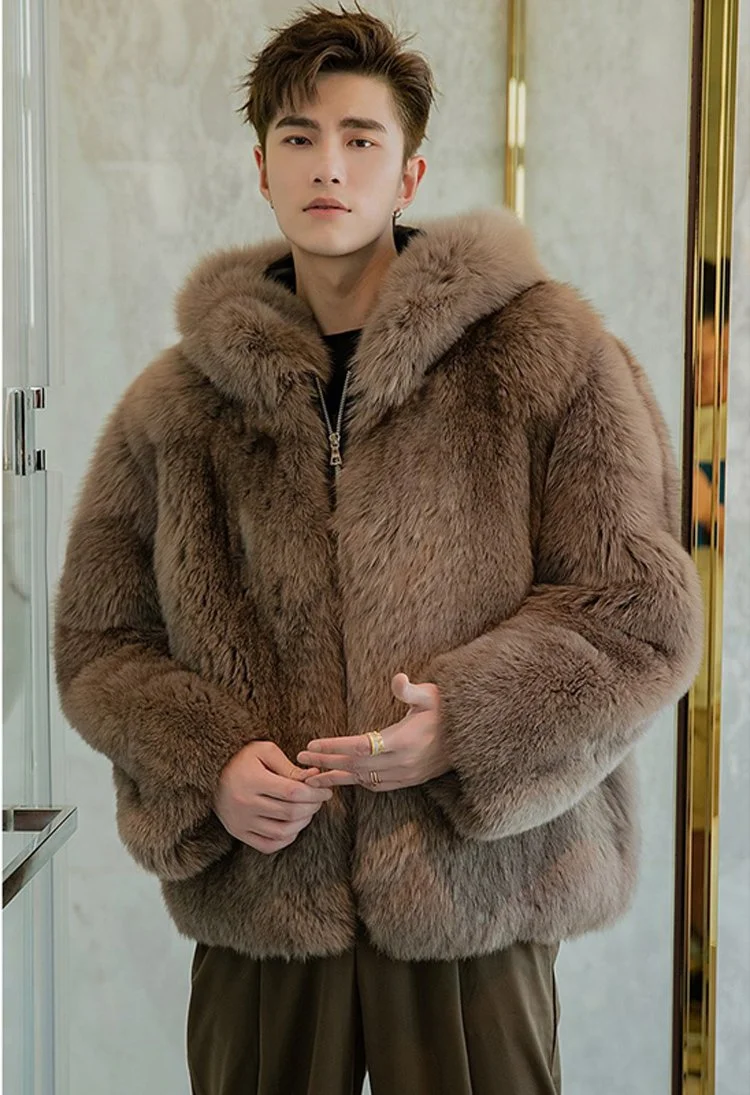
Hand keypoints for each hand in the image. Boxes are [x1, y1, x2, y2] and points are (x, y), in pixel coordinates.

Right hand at [214, 740, 332, 853]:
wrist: (209, 773)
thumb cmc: (241, 758)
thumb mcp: (264, 752)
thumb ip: (289, 766)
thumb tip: (315, 778)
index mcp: (253, 780)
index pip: (293, 793)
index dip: (314, 793)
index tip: (325, 791)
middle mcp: (245, 804)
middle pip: (290, 813)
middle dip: (312, 807)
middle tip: (319, 800)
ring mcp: (241, 821)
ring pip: (282, 831)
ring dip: (302, 823)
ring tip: (308, 811)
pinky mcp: (238, 832)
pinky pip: (268, 845)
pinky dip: (286, 838)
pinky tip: (293, 826)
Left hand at [297, 673, 451, 791]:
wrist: (474, 736)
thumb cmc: (449, 710)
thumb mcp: (431, 695)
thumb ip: (411, 690)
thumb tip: (398, 679)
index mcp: (403, 741)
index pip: (359, 747)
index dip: (334, 747)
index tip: (312, 744)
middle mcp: (402, 762)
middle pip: (355, 766)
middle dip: (326, 762)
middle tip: (301, 758)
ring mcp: (406, 774)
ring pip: (363, 779)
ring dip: (337, 777)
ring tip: (312, 776)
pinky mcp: (410, 780)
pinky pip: (378, 785)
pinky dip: (358, 782)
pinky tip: (345, 778)